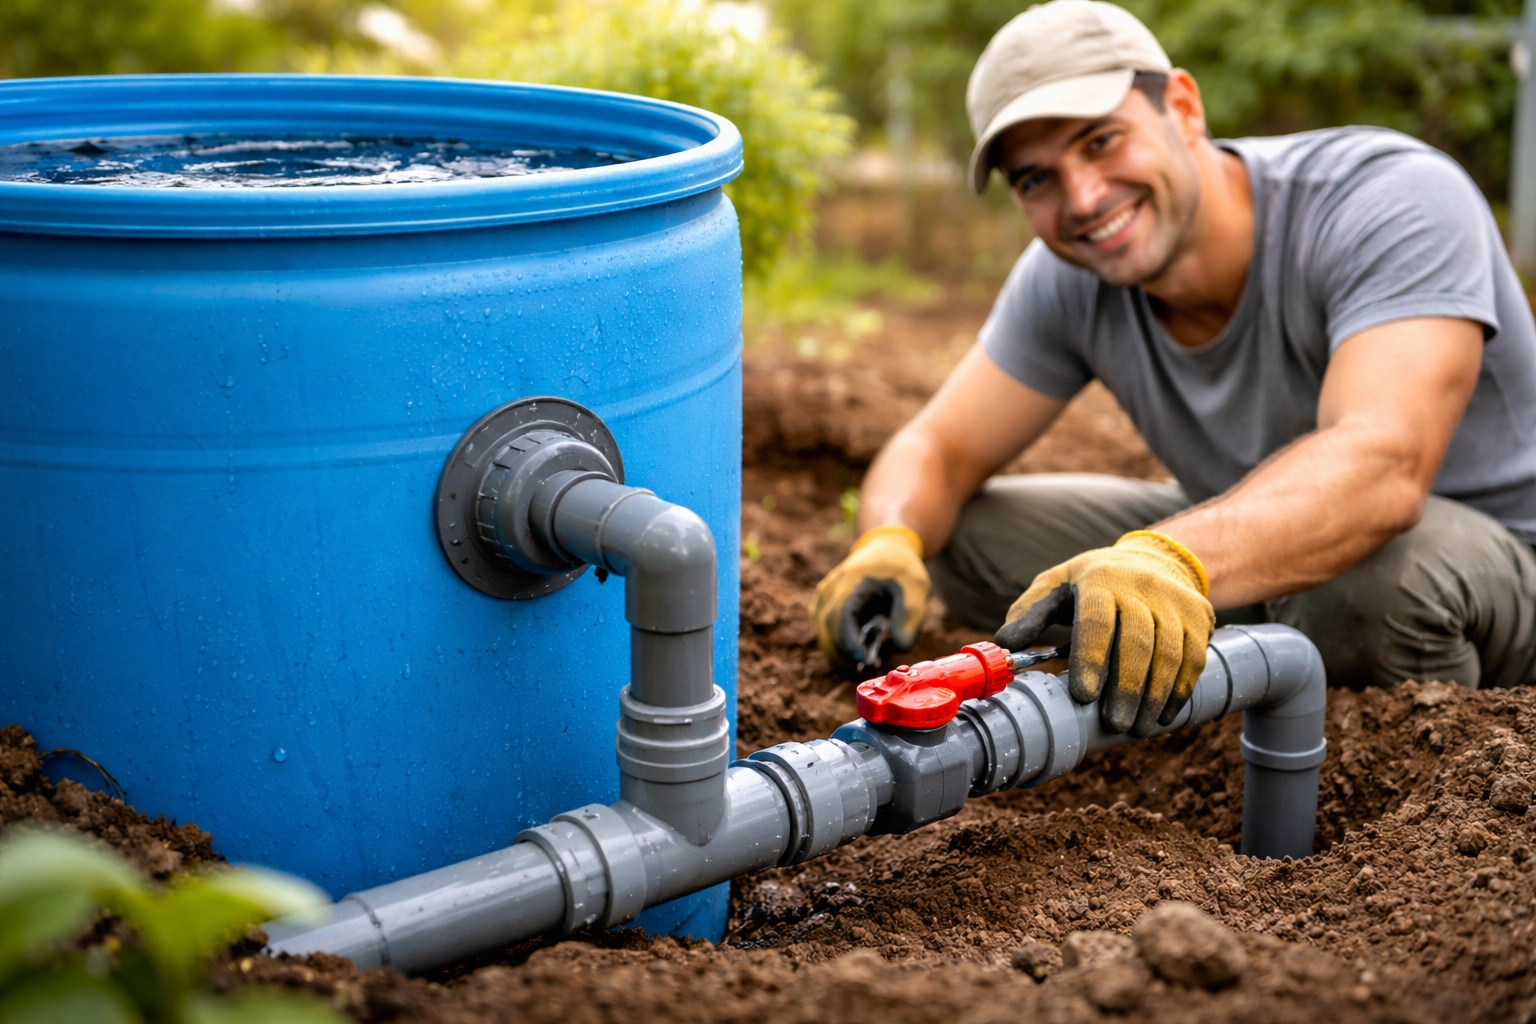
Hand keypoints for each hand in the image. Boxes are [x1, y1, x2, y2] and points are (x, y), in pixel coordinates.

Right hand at [809, 526, 930, 669]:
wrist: (885, 549)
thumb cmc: (901, 569)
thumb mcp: (917, 588)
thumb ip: (910, 617)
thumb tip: (898, 647)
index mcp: (851, 580)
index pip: (839, 617)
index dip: (849, 643)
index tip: (866, 660)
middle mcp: (829, 590)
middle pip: (828, 634)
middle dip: (850, 656)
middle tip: (875, 664)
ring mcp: (821, 600)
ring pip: (825, 639)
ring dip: (846, 655)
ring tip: (873, 654)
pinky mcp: (821, 610)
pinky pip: (827, 637)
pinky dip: (842, 649)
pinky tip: (863, 648)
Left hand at [993, 531, 1213, 734]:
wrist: (1155, 559)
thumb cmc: (1092, 582)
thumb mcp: (1056, 585)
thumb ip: (1029, 613)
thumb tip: (1004, 644)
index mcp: (1100, 579)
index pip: (1097, 621)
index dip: (1091, 659)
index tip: (1084, 696)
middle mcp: (1142, 586)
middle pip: (1139, 642)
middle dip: (1127, 688)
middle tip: (1115, 723)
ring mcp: (1175, 601)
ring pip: (1171, 654)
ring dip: (1155, 697)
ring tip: (1137, 728)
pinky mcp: (1200, 615)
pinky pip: (1194, 658)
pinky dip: (1179, 691)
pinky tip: (1163, 714)